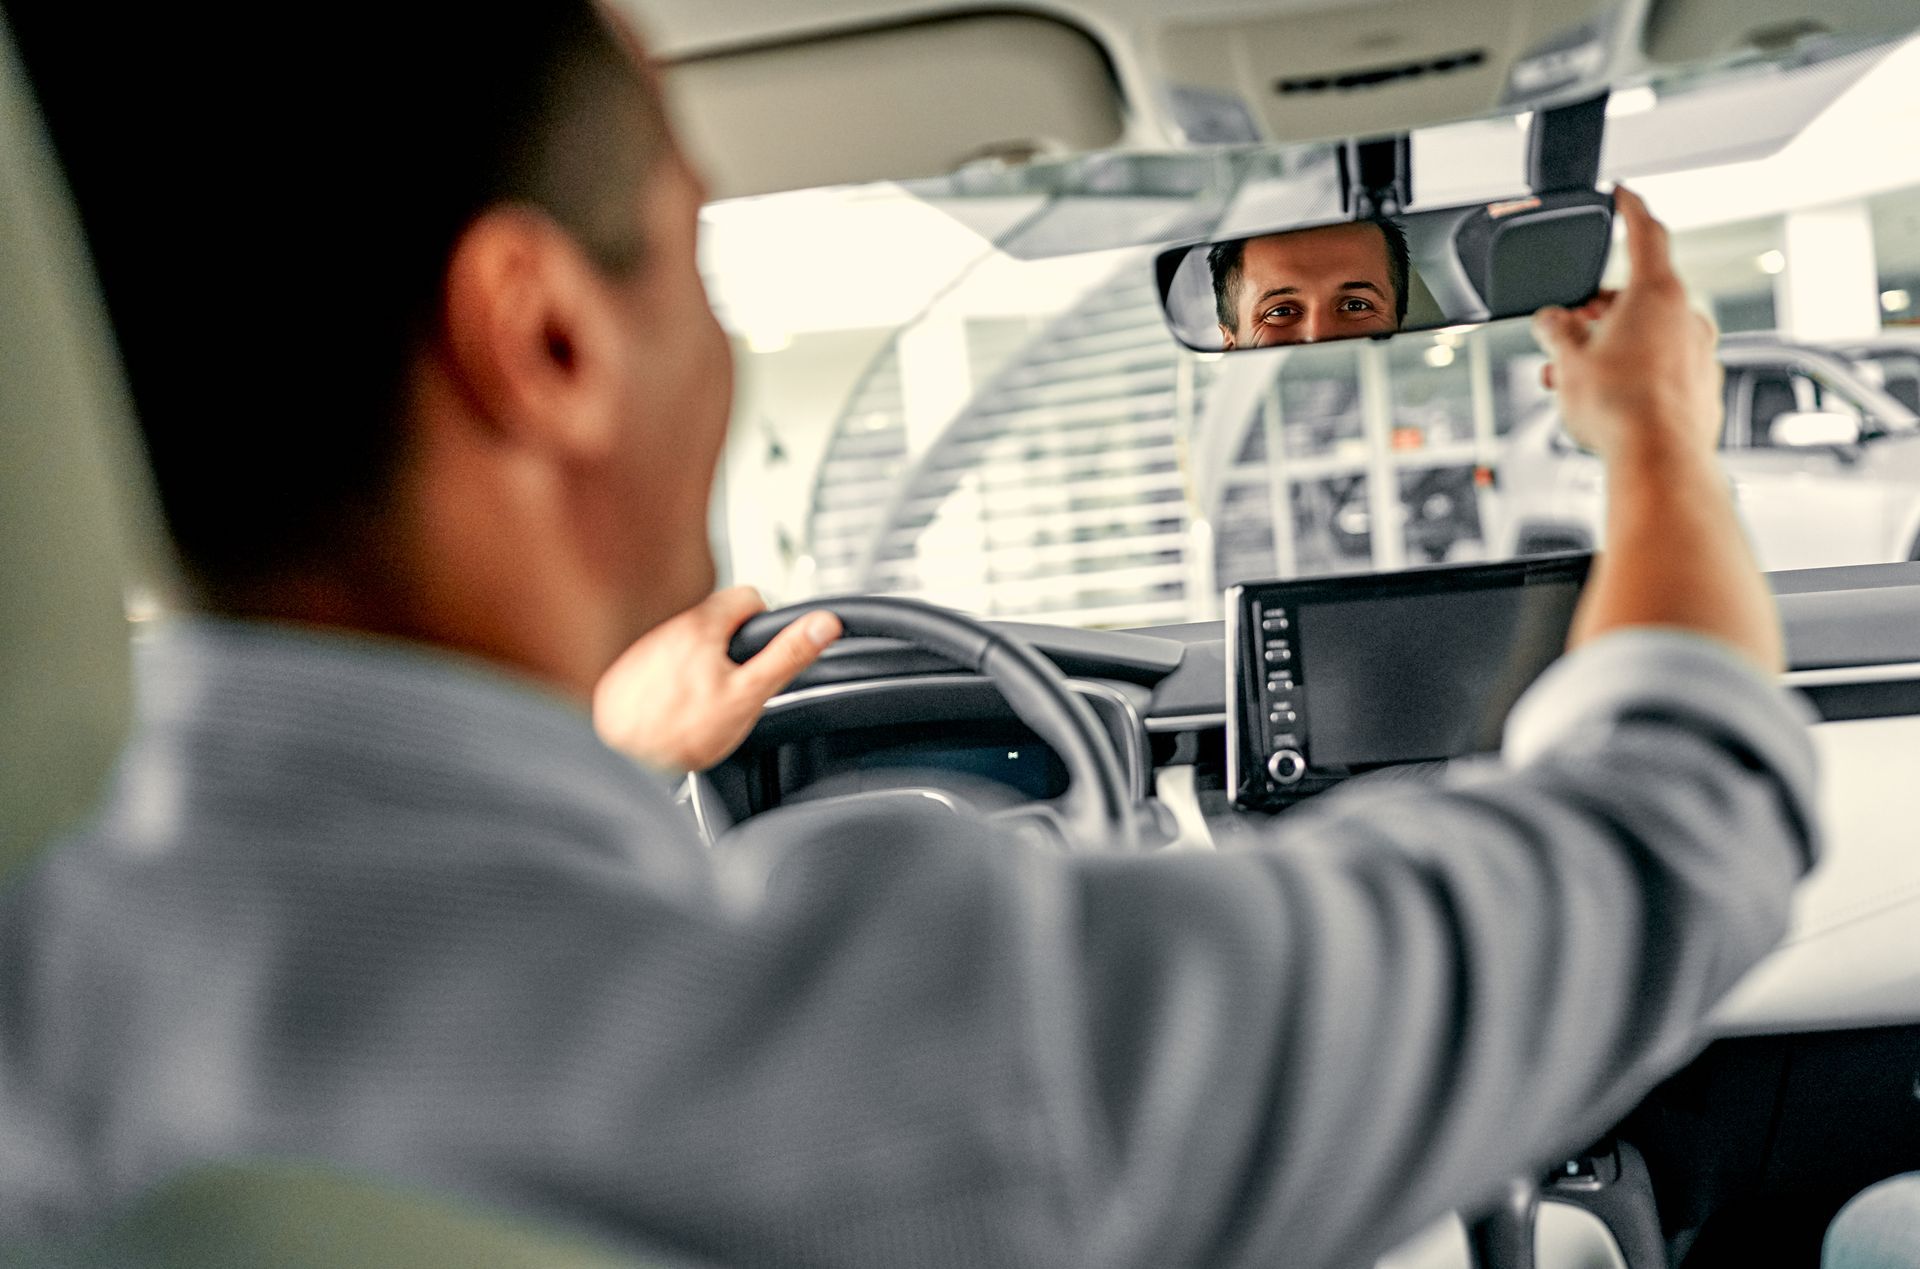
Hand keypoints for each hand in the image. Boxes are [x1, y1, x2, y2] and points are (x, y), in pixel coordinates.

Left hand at [594, 586, 842, 774]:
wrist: (622, 758)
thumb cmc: (680, 730)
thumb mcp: (748, 694)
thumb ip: (787, 655)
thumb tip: (823, 624)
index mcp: (703, 625)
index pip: (750, 596)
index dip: (765, 624)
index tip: (762, 653)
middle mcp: (670, 628)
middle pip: (721, 623)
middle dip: (734, 651)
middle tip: (736, 687)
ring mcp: (648, 648)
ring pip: (692, 645)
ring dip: (704, 667)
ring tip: (705, 704)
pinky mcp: (632, 671)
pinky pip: (666, 665)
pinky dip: (676, 683)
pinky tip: (677, 711)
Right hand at [1532, 187, 1722, 461]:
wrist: (1658, 461)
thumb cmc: (1620, 408)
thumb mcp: (1569, 359)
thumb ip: (1557, 330)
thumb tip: (1551, 320)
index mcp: (1657, 294)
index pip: (1646, 233)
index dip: (1630, 207)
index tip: (1624, 193)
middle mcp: (1687, 317)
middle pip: (1637, 295)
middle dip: (1598, 310)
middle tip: (1566, 329)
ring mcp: (1700, 353)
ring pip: (1648, 336)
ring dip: (1610, 346)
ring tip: (1573, 377)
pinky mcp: (1702, 388)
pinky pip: (1663, 367)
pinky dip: (1635, 372)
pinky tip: (1608, 398)